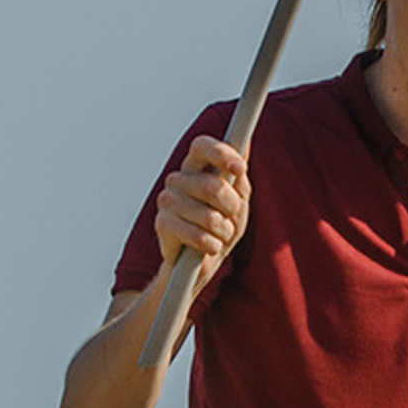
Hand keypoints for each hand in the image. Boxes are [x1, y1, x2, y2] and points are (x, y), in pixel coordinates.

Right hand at [156, 137, 250, 279]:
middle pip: (213, 185)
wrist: (201, 262)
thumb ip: (239, 176)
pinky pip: (200, 236)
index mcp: (195, 168)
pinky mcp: (162, 224)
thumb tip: (245, 144)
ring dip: (224, 231)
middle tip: (230, 217)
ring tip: (218, 235)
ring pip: (210, 216)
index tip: (240, 168)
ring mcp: (167, 201)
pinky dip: (212, 245)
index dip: (221, 153)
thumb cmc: (221, 226)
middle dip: (232, 206)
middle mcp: (177, 180)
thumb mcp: (237, 200)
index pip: (202, 146)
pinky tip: (207, 247)